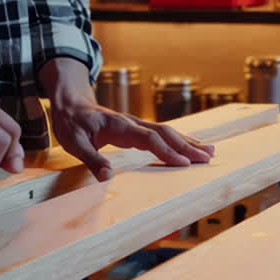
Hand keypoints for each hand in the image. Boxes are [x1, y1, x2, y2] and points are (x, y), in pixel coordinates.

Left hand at [50, 99, 213, 181]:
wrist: (69, 103)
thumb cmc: (71, 123)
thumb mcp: (74, 143)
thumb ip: (91, 159)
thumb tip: (107, 177)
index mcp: (120, 126)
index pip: (149, 139)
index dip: (167, 151)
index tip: (184, 163)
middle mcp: (132, 123)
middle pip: (165, 133)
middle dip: (187, 146)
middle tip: (209, 157)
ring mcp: (136, 124)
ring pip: (167, 132)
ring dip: (188, 142)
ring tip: (210, 151)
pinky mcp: (136, 128)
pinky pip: (162, 134)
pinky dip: (179, 140)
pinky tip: (191, 146)